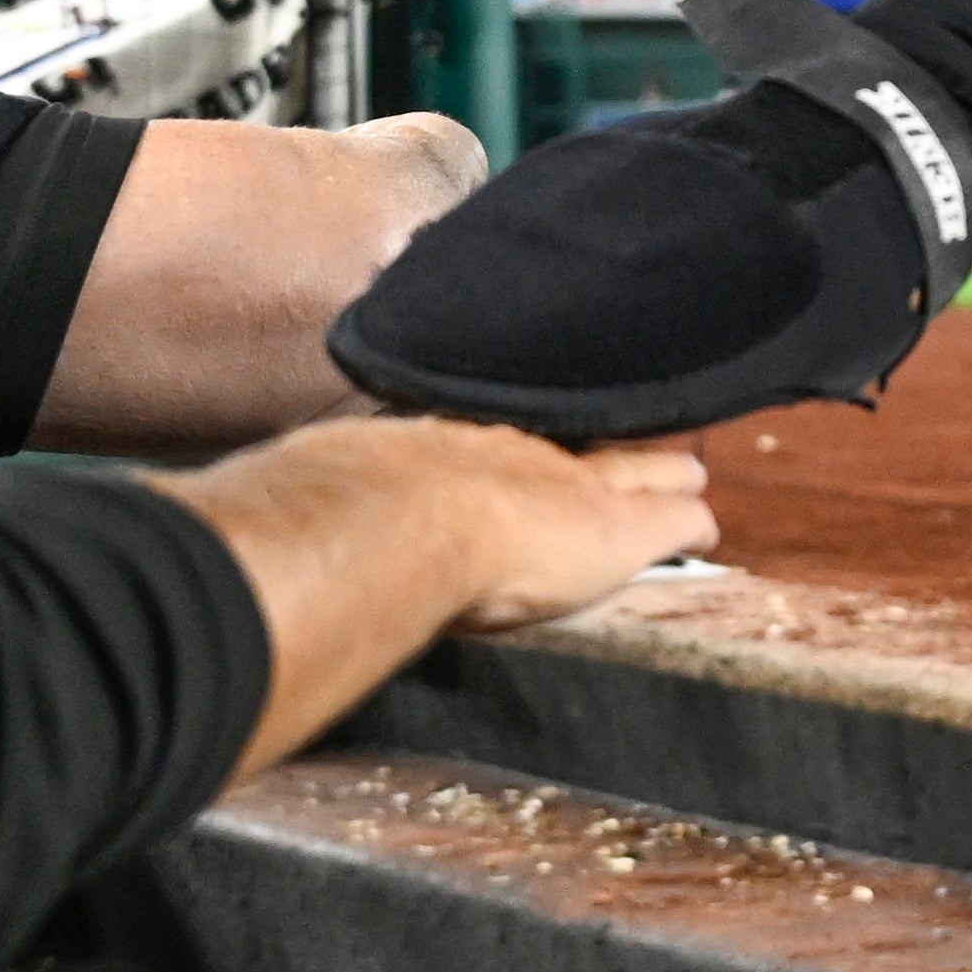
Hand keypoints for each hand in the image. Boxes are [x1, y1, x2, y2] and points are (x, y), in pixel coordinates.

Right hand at [159, 414, 718, 773]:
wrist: (392, 522)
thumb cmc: (347, 522)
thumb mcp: (328, 496)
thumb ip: (302, 511)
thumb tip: (265, 544)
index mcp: (458, 453)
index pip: (506, 440)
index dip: (530, 437)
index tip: (549, 426)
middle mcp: (515, 462)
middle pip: (576, 443)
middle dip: (609, 439)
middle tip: (638, 430)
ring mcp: (570, 491)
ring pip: (631, 467)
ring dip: (659, 467)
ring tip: (688, 458)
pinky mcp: (615, 531)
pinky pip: (667, 519)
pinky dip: (684, 520)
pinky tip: (705, 521)